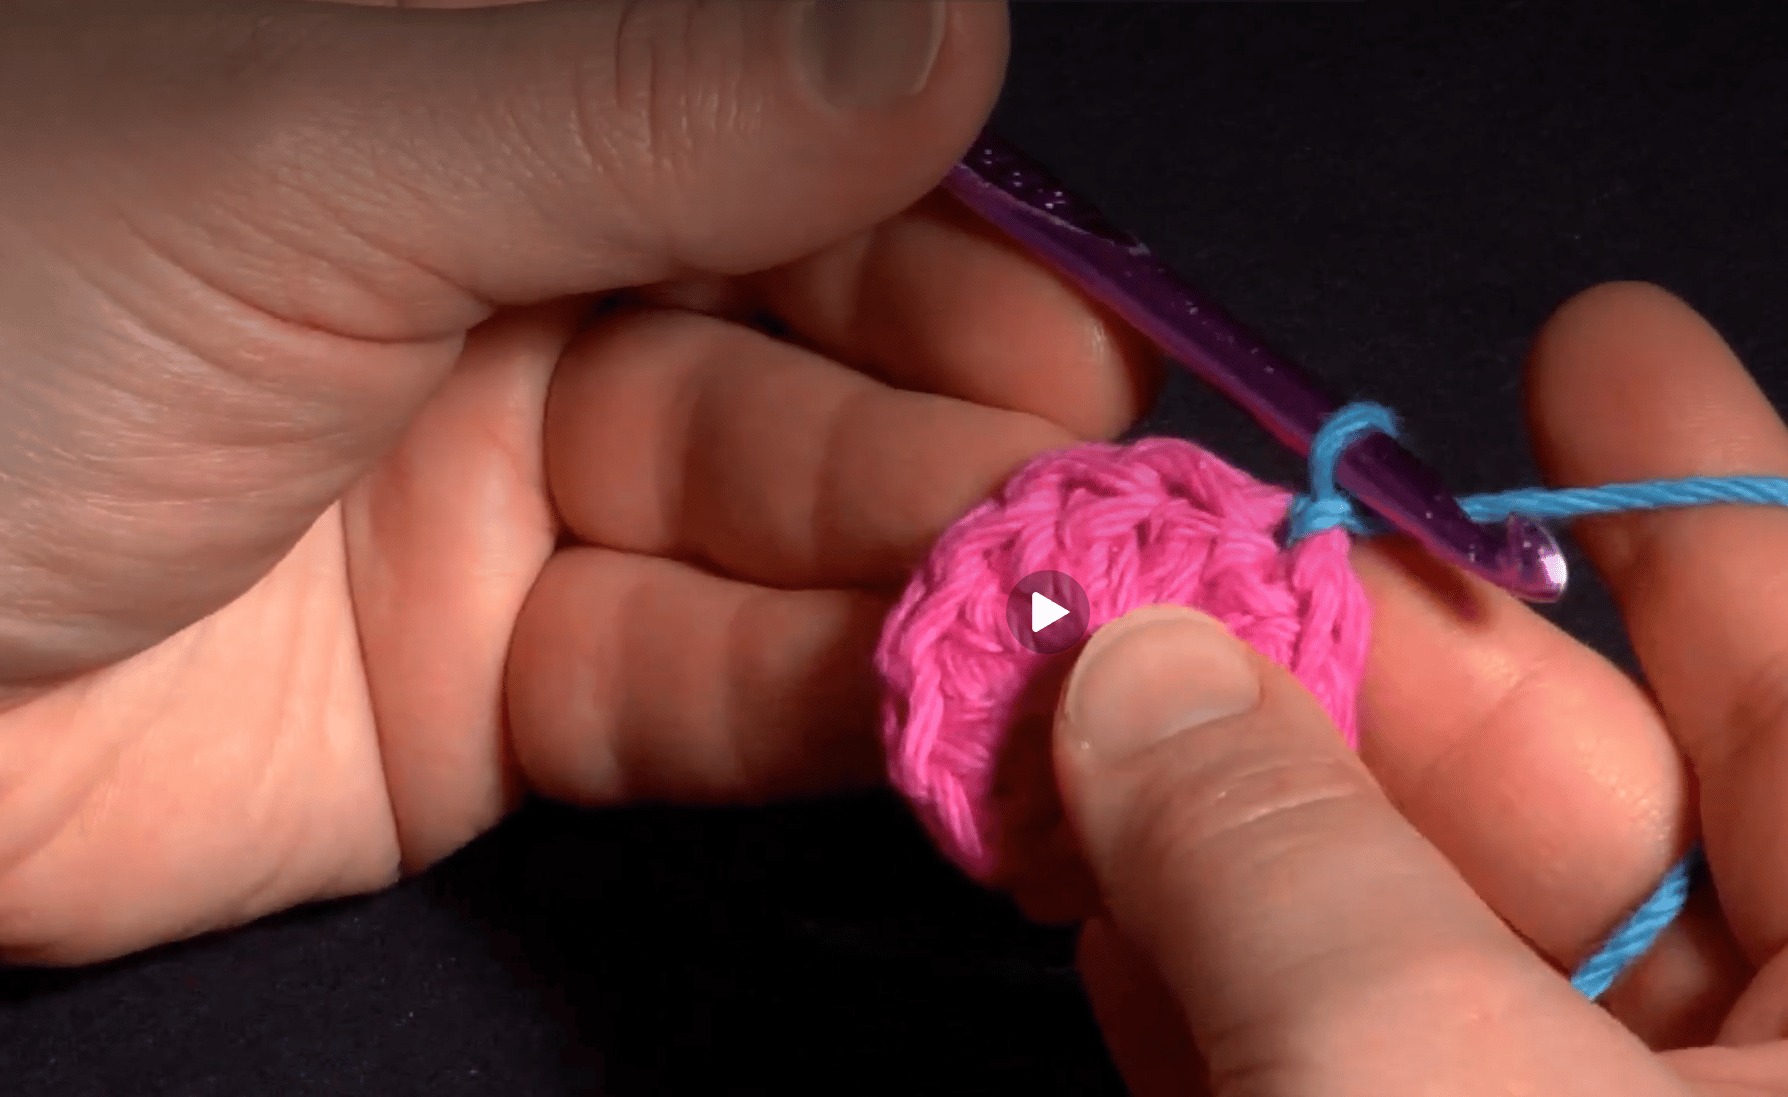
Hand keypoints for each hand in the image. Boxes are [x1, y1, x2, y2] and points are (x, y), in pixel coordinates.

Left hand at [0, 0, 1154, 963]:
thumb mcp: (316, 154)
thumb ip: (645, 95)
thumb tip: (949, 30)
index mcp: (473, 99)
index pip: (782, 134)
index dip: (950, 220)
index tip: (1088, 312)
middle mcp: (511, 275)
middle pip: (813, 339)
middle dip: (964, 417)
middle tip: (1105, 487)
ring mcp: (506, 489)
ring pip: (776, 523)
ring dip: (917, 573)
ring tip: (1054, 609)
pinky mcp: (482, 688)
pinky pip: (690, 685)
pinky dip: (815, 702)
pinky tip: (922, 708)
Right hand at [1054, 284, 1787, 1094]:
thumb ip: (1298, 869)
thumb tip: (1134, 661)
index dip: (1700, 494)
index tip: (1589, 331)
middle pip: (1586, 814)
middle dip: (1381, 666)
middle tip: (1200, 540)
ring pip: (1429, 956)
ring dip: (1246, 826)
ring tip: (1095, 691)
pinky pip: (1332, 1082)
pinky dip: (1218, 992)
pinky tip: (1105, 903)